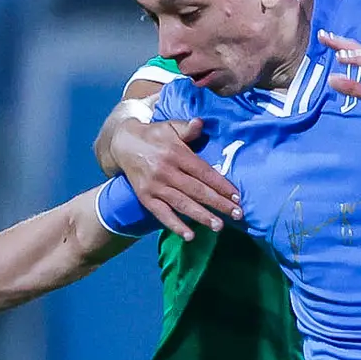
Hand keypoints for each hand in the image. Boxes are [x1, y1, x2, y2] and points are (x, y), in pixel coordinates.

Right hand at [109, 117, 242, 240]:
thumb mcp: (170, 126)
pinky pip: (162, 214)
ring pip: (182, 204)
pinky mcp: (146, 198)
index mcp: (176, 154)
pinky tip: (189, 236)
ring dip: (201, 216)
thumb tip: (200, 123)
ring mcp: (156, 186)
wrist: (123, 144)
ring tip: (218, 226)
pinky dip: (175, 225)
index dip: (221, 185)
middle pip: (197, 190)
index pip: (203, 172)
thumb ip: (186, 128)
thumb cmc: (154, 136)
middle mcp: (166, 171)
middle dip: (218, 203)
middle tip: (237, 214)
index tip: (237, 196)